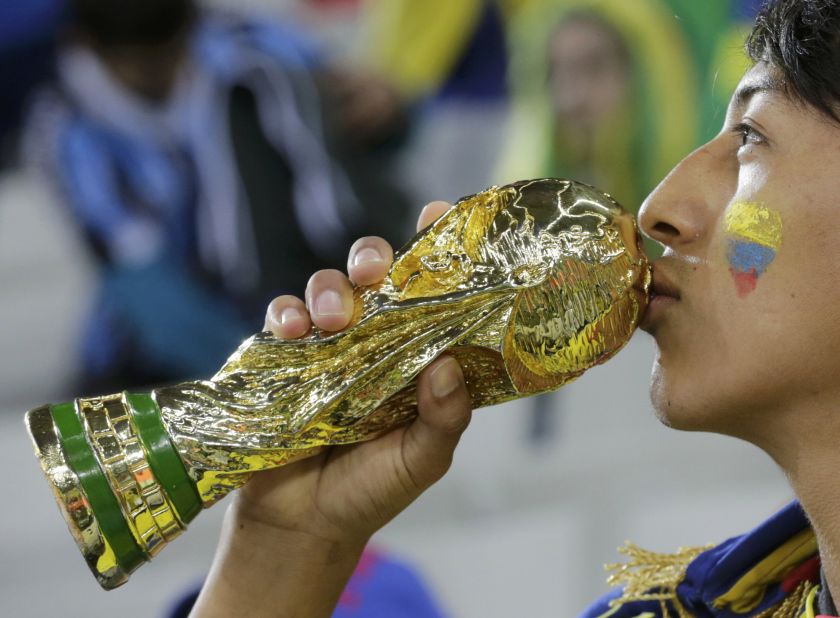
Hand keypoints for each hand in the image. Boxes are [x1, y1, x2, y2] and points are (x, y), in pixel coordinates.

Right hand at [236, 200, 467, 543]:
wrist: (303, 525)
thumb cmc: (371, 490)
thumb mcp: (422, 459)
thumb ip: (444, 417)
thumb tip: (447, 364)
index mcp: (414, 355)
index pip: (429, 292)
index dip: (434, 250)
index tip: (437, 214)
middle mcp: (372, 340)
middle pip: (374, 275)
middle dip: (373, 258)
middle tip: (372, 271)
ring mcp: (325, 346)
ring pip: (327, 287)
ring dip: (330, 290)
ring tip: (333, 319)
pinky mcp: (281, 358)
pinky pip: (281, 317)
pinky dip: (285, 313)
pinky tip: (291, 329)